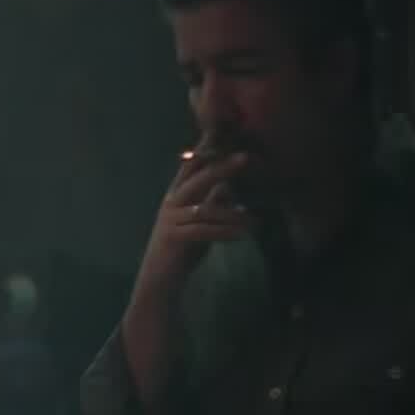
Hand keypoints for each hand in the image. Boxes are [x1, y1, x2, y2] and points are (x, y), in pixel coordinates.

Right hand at [129, 146, 255, 313]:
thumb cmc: (182, 250)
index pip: (191, 167)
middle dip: (221, 167)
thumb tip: (227, 187)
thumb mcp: (199, 223)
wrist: (160, 280)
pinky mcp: (173, 238)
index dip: (206, 151)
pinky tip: (242, 235)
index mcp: (176, 196)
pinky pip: (203, 231)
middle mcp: (171, 203)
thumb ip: (210, 204)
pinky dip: (225, 232)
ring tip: (254, 221)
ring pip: (204, 209)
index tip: (225, 135)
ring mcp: (170, 220)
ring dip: (233, 213)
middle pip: (196, 179)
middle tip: (245, 157)